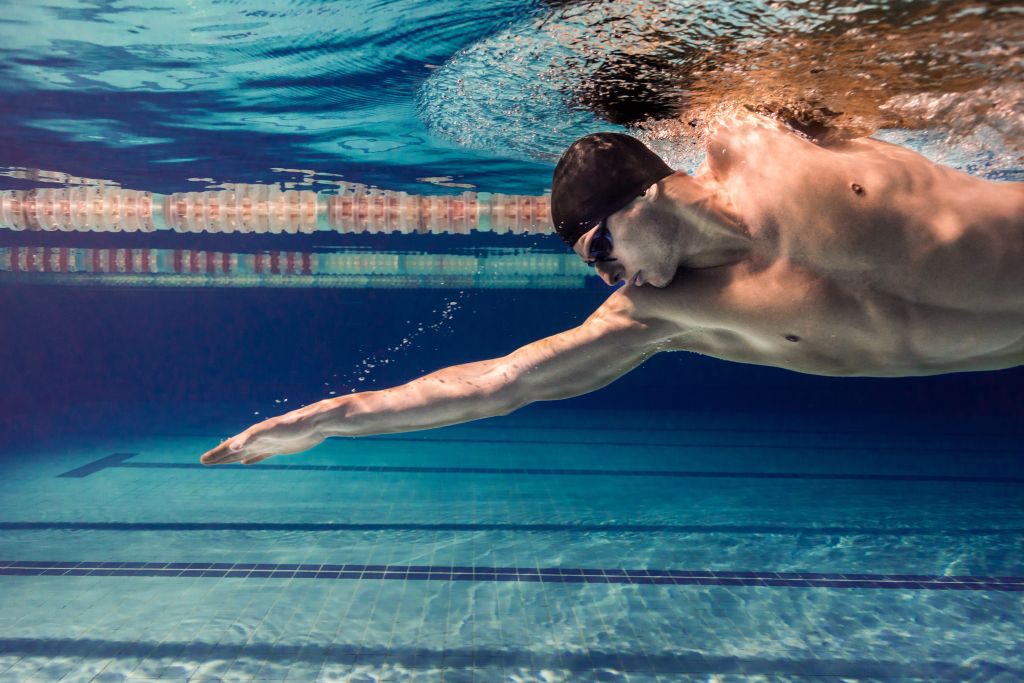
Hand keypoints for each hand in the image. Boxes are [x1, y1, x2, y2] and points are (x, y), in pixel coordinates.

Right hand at [200, 409, 325, 465]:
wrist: (316, 422)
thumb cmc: (295, 425)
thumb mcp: (272, 431)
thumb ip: (252, 437)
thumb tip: (233, 446)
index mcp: (254, 434)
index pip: (231, 445)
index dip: (217, 453)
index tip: (203, 460)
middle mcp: (259, 438)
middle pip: (235, 449)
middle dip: (220, 456)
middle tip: (204, 461)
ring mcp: (269, 443)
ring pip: (246, 452)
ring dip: (233, 457)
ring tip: (221, 461)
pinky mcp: (280, 447)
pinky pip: (261, 454)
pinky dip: (252, 458)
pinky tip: (247, 462)